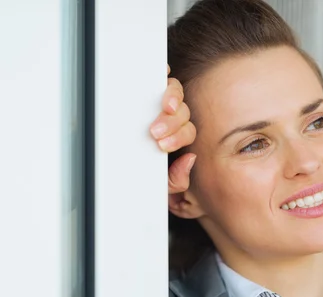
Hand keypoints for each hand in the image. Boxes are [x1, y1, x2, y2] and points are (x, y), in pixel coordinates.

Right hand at [150, 65, 196, 193]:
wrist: (121, 177)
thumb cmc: (140, 176)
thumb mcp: (161, 185)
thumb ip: (178, 179)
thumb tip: (190, 159)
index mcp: (176, 137)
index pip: (187, 132)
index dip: (179, 136)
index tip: (163, 145)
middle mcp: (172, 118)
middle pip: (183, 114)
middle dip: (172, 123)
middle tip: (156, 132)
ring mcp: (160, 102)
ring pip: (177, 95)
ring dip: (172, 99)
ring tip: (164, 108)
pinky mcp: (147, 89)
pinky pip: (163, 78)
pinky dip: (164, 74)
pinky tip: (163, 73)